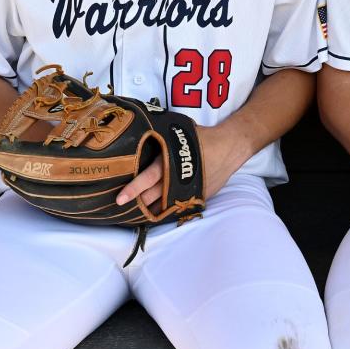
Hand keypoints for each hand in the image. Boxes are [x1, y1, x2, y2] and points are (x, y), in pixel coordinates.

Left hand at [115, 123, 245, 207]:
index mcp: (171, 162)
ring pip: (163, 206)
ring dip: (149, 210)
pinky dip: (164, 210)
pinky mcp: (196, 197)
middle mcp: (177, 179)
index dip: (133, 189)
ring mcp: (187, 191)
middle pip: (152, 196)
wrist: (229, 147)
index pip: (148, 178)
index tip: (120, 198)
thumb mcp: (179, 134)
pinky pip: (176, 208)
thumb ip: (160, 139)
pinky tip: (155, 213)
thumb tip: (137, 133)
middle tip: (122, 209)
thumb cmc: (202, 138)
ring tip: (134, 215)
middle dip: (137, 204)